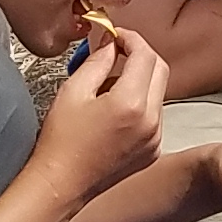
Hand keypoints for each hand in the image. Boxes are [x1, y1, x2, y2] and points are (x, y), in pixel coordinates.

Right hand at [33, 25, 168, 194]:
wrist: (61, 184)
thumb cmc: (61, 140)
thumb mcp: (73, 91)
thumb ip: (97, 61)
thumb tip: (111, 43)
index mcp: (131, 103)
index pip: (145, 55)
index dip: (131, 39)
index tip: (116, 36)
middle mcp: (151, 121)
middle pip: (160, 70)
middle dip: (140, 55)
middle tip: (116, 53)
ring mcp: (155, 138)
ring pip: (158, 92)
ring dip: (139, 81)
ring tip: (107, 88)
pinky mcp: (153, 150)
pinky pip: (155, 115)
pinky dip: (140, 104)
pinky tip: (114, 112)